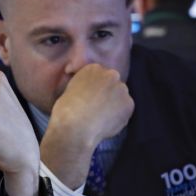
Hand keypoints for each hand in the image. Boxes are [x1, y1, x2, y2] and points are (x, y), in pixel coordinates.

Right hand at [40, 63, 133, 188]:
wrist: (75, 127)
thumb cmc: (65, 111)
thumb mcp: (69, 90)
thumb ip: (84, 87)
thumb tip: (89, 93)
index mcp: (93, 68)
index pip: (99, 75)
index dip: (96, 88)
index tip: (91, 98)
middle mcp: (111, 74)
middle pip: (112, 84)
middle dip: (108, 94)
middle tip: (98, 108)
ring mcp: (122, 89)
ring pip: (120, 97)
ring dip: (114, 105)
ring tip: (102, 119)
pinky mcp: (129, 104)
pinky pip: (125, 111)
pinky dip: (119, 117)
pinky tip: (107, 124)